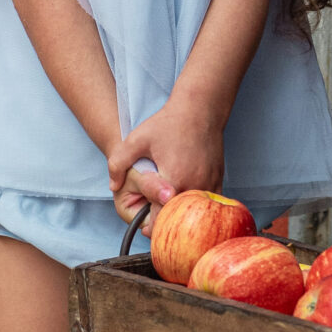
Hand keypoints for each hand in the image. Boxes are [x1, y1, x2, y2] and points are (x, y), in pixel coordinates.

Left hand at [107, 96, 225, 213]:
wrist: (200, 109)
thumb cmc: (168, 123)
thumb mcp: (136, 140)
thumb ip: (118, 163)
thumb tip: (113, 186)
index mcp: (174, 180)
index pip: (161, 217)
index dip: (150, 222)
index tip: (143, 221)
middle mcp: (195, 185)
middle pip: (179, 218)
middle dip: (165, 220)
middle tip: (153, 218)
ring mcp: (210, 183)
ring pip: (195, 212)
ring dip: (182, 213)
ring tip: (168, 208)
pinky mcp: (218, 179)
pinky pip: (207, 204)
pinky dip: (196, 205)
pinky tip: (185, 199)